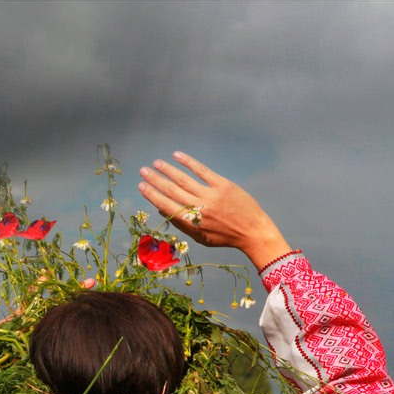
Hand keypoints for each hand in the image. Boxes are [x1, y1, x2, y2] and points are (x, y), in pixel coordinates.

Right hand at [137, 151, 292, 270]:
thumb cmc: (224, 237)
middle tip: (143, 171)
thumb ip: (181, 225)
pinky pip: (202, 171)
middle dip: (155, 180)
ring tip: (156, 163)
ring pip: (184, 179)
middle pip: (172, 190)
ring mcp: (211, 195)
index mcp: (191, 222)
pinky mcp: (223, 185)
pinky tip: (177, 156)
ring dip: (168, 170)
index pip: (166, 205)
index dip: (152, 195)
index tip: (141, 186)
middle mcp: (199, 207)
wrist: (252, 231)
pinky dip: (189, 163)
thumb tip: (162, 211)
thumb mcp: (200, 237)